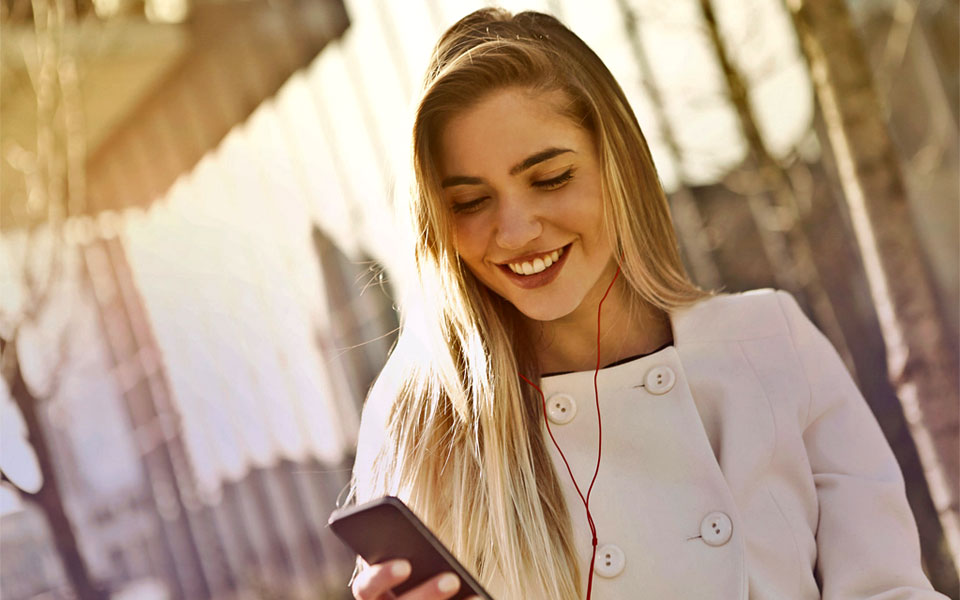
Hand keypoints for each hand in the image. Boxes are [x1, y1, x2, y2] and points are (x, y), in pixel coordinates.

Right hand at [351, 559, 480, 599]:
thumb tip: (427, 542)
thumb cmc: (414, 566)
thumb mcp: (407, 556)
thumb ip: (409, 549)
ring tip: (473, 595)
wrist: (424, 590)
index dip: (382, 577)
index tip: (405, 565)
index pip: (366, 588)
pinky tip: (479, 598)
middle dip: (426, 594)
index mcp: (369, 592)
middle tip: (451, 579)